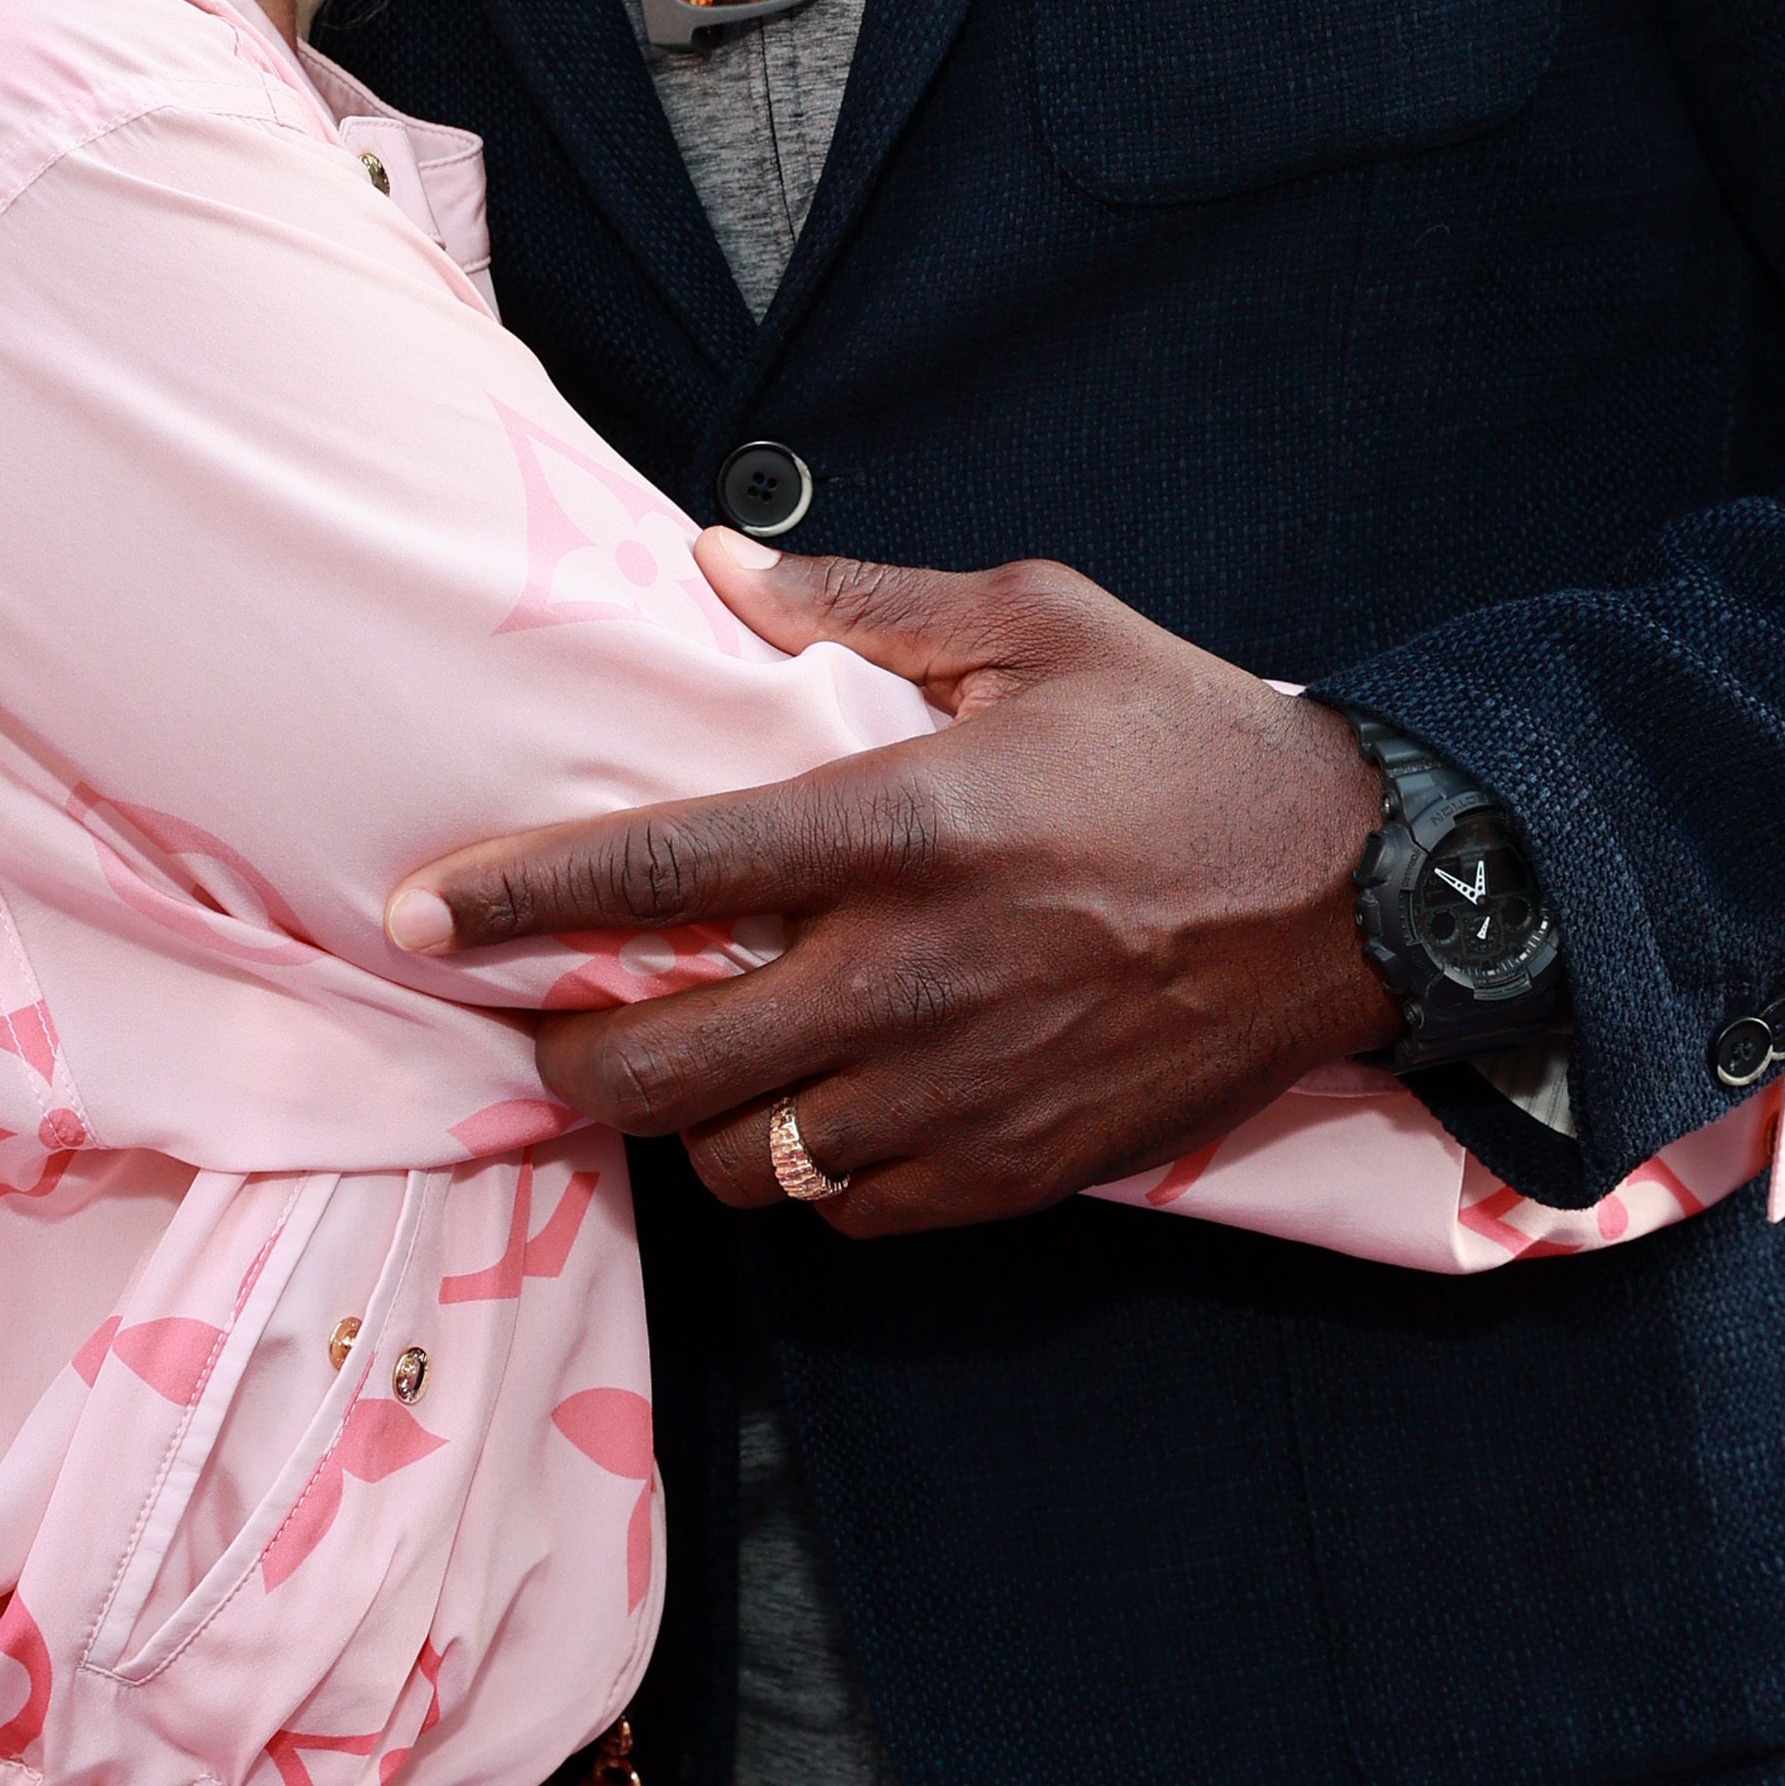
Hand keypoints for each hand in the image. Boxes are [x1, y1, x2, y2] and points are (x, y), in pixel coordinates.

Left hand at [384, 540, 1397, 1238]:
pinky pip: (852, 1216)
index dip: (518, 900)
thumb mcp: (1039, 623)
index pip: (661, 872)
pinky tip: (815, 1115)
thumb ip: (864, 601)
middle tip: (548, 1016)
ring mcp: (961, 1094)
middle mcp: (912, 979)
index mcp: (903, 827)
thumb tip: (713, 569)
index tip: (418, 914)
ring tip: (691, 1065)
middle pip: (662, 1063)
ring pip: (742, 1163)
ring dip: (690, 1124)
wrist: (1366, 893)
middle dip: (569, 1052)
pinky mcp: (1015, 1171)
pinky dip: (808, 1178)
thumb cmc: (1191, 741)